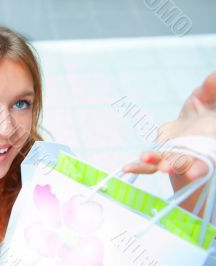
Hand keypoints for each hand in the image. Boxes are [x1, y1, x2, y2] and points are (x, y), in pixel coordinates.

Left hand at [123, 71, 215, 211]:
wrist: (196, 119)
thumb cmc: (209, 109)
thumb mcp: (210, 98)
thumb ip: (212, 90)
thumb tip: (215, 77)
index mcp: (209, 143)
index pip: (207, 158)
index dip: (201, 166)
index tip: (194, 172)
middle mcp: (192, 153)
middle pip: (185, 162)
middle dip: (176, 165)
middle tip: (167, 167)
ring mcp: (174, 156)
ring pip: (164, 163)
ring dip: (155, 163)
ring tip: (145, 158)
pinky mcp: (159, 154)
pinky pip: (148, 164)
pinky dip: (139, 167)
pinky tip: (126, 168)